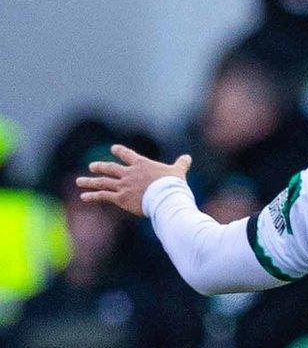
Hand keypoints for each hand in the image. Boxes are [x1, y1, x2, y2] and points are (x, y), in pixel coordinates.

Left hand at [76, 144, 191, 216]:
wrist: (165, 197)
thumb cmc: (173, 184)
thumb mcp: (178, 171)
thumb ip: (181, 164)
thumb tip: (187, 157)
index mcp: (141, 164)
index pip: (127, 154)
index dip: (120, 151)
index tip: (113, 149)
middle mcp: (129, 173)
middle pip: (110, 168)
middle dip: (100, 167)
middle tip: (92, 166)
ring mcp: (123, 185)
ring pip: (102, 182)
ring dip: (90, 181)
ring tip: (80, 181)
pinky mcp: (120, 198)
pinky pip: (103, 196)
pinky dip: (93, 196)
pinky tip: (84, 197)